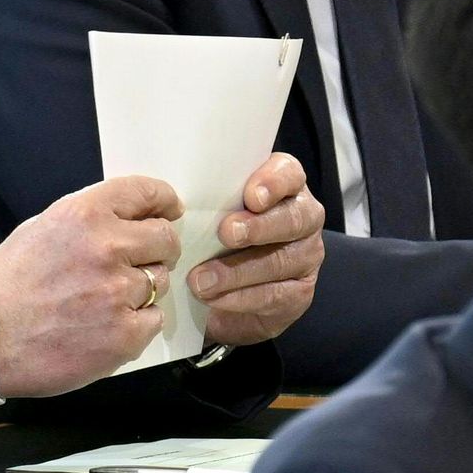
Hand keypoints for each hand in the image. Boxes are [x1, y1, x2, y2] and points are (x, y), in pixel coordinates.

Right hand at [0, 175, 183, 397]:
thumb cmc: (9, 283)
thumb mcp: (44, 227)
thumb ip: (92, 219)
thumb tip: (136, 218)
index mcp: (85, 214)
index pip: (146, 193)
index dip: (163, 201)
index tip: (168, 210)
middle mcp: (107, 248)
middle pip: (166, 240)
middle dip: (157, 250)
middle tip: (135, 263)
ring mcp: (118, 293)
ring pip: (160, 282)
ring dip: (141, 290)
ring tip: (104, 300)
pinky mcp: (124, 334)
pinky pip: (154, 320)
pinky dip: (137, 324)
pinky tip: (106, 326)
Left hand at [190, 153, 323, 349]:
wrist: (224, 295)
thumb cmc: (214, 239)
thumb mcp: (208, 214)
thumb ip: (204, 200)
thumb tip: (167, 196)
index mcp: (283, 187)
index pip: (289, 173)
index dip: (274, 182)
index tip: (251, 197)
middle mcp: (303, 217)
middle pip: (294, 217)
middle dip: (259, 226)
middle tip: (226, 233)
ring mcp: (305, 255)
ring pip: (282, 260)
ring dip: (239, 271)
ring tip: (202, 280)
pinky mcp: (299, 292)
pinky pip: (276, 295)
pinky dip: (241, 298)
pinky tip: (215, 299)